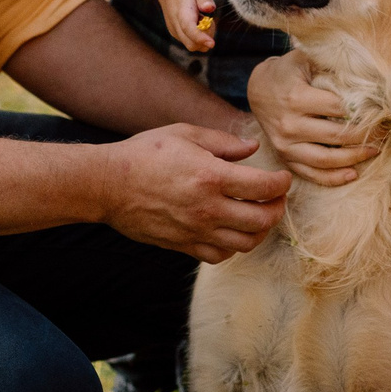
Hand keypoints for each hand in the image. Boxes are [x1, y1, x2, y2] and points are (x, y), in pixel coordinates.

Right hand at [96, 123, 289, 262]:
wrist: (107, 184)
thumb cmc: (144, 154)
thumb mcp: (185, 134)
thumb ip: (223, 143)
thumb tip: (252, 148)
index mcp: (211, 177)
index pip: (264, 186)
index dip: (282, 183)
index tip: (283, 178)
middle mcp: (208, 208)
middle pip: (263, 220)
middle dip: (278, 209)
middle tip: (276, 199)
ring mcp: (196, 231)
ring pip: (246, 243)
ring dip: (260, 230)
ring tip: (258, 216)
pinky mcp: (183, 245)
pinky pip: (220, 256)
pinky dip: (233, 247)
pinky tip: (232, 231)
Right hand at [146, 0, 216, 52]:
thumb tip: (210, 8)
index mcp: (181, 8)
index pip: (188, 27)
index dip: (200, 37)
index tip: (211, 43)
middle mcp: (175, 22)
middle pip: (191, 43)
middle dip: (206, 38)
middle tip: (209, 20)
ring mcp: (173, 29)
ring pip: (191, 45)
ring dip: (202, 38)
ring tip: (202, 18)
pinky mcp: (175, 32)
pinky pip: (189, 42)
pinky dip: (198, 37)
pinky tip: (197, 21)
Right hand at [246, 54, 374, 185]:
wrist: (258, 89)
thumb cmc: (290, 72)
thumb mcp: (307, 59)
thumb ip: (332, 66)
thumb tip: (369, 79)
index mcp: (296, 97)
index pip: (339, 108)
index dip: (364, 110)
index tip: (383, 110)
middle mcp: (289, 124)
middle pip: (336, 136)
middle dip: (365, 135)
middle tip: (386, 131)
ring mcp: (285, 145)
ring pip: (325, 160)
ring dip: (354, 158)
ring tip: (375, 150)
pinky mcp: (284, 158)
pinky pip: (311, 174)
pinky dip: (333, 178)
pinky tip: (353, 174)